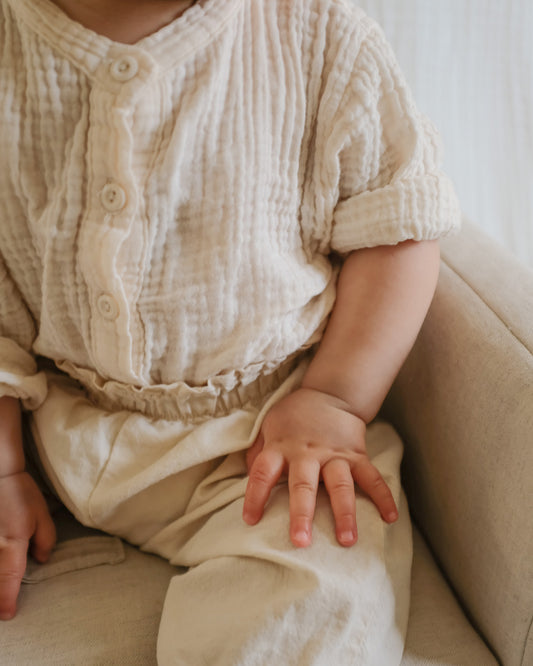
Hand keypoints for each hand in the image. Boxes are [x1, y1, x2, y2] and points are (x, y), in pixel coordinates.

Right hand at [0, 472, 55, 619]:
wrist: (0, 475)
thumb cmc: (22, 494)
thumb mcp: (42, 517)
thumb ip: (45, 541)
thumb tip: (41, 561)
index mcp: (13, 542)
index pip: (9, 578)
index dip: (8, 599)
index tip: (9, 614)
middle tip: (2, 612)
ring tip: (0, 597)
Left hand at [243, 388, 397, 547]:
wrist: (329, 393)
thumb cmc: (293, 416)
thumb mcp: (267, 426)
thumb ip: (257, 453)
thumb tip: (248, 480)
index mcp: (281, 446)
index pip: (263, 473)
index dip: (255, 496)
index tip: (250, 520)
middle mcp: (307, 453)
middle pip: (303, 485)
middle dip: (302, 514)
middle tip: (301, 541)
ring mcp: (334, 454)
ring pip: (340, 485)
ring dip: (344, 513)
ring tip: (347, 540)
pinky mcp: (357, 455)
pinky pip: (371, 477)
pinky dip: (382, 496)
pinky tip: (389, 518)